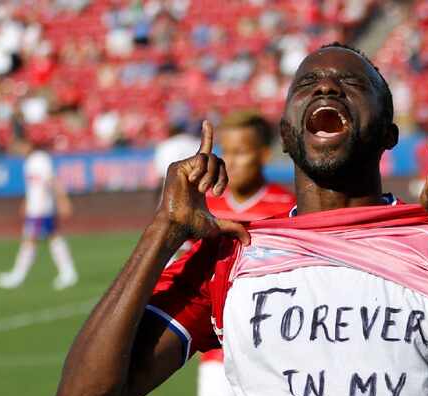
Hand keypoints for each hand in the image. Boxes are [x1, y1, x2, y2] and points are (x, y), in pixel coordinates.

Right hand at [156, 120, 249, 246]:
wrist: (178, 225)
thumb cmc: (192, 226)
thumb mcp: (218, 225)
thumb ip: (235, 228)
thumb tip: (249, 242)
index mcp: (200, 180)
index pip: (207, 155)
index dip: (207, 137)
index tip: (207, 122)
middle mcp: (192, 171)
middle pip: (218, 159)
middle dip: (223, 176)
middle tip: (216, 193)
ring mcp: (184, 168)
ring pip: (211, 158)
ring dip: (213, 176)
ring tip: (203, 190)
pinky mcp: (178, 166)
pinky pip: (199, 159)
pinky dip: (202, 172)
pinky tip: (194, 184)